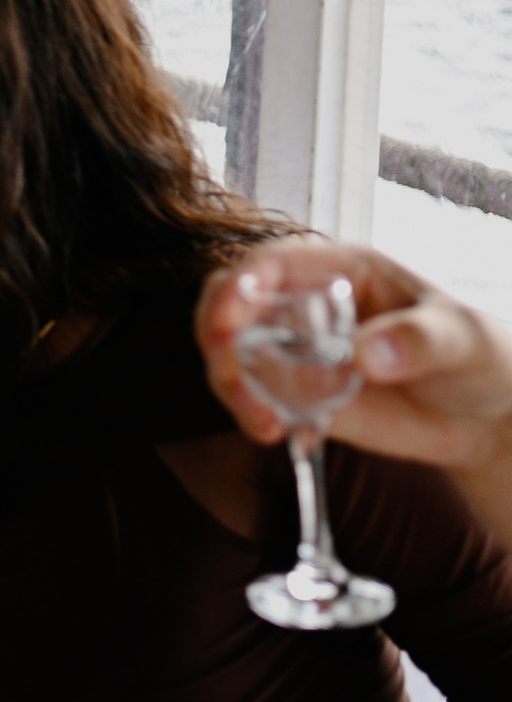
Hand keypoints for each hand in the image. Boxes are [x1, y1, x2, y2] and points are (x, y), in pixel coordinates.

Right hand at [199, 239, 511, 471]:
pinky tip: (284, 436)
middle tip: (230, 375)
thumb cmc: (479, 354)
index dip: (239, 286)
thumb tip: (366, 354)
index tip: (228, 322)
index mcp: (338, 270)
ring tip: (263, 423)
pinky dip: (256, 419)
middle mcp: (304, 306)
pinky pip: (257, 401)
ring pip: (232, 356)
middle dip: (217, 338)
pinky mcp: (299, 396)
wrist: (489, 416)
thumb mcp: (462, 338)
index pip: (270, 265)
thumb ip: (417, 340)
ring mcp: (296, 352)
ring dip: (232, 387)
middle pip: (230, 305)